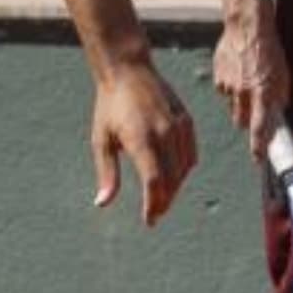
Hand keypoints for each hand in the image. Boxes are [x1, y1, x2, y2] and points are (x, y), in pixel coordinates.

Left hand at [89, 62, 196, 226]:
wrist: (128, 71)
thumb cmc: (109, 107)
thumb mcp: (101, 140)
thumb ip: (106, 173)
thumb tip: (102, 204)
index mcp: (141, 139)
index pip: (154, 182)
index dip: (153, 206)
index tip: (149, 221)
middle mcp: (163, 133)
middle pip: (171, 180)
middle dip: (164, 202)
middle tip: (154, 214)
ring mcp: (178, 127)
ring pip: (183, 170)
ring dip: (175, 188)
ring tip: (161, 198)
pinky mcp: (187, 121)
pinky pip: (190, 155)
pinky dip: (184, 170)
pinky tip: (173, 177)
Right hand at [214, 19, 290, 158]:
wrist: (247, 28)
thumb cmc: (269, 50)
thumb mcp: (283, 75)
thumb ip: (280, 96)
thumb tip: (278, 111)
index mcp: (263, 93)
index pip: (259, 128)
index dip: (258, 146)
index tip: (257, 158)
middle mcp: (243, 93)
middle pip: (241, 121)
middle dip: (247, 121)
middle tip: (253, 110)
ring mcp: (227, 85)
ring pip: (232, 105)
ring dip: (239, 101)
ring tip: (246, 82)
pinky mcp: (217, 76)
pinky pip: (223, 90)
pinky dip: (229, 87)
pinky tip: (236, 73)